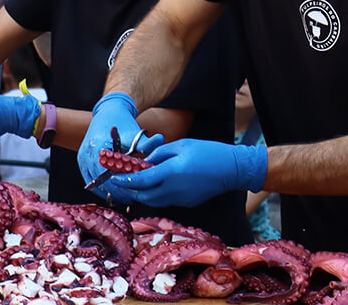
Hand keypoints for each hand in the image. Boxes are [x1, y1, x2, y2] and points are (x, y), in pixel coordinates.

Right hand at [78, 91, 162, 201]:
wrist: (107, 112)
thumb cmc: (122, 123)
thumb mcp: (134, 133)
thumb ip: (146, 142)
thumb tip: (161, 141)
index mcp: (99, 146)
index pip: (107, 175)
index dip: (120, 187)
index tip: (132, 194)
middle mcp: (87, 153)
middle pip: (100, 181)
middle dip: (115, 192)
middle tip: (130, 199)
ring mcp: (82, 157)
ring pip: (93, 183)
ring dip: (107, 192)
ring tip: (123, 198)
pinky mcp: (81, 160)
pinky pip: (89, 179)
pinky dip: (100, 188)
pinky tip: (112, 194)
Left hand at [112, 138, 266, 207]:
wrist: (232, 169)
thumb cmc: (207, 152)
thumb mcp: (179, 146)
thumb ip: (158, 154)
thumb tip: (143, 162)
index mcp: (171, 173)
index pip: (141, 181)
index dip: (125, 180)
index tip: (114, 176)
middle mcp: (174, 189)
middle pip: (144, 195)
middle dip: (130, 189)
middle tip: (122, 180)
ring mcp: (181, 198)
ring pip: (153, 201)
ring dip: (141, 194)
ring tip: (134, 183)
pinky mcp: (188, 202)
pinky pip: (165, 201)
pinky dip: (154, 195)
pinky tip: (153, 185)